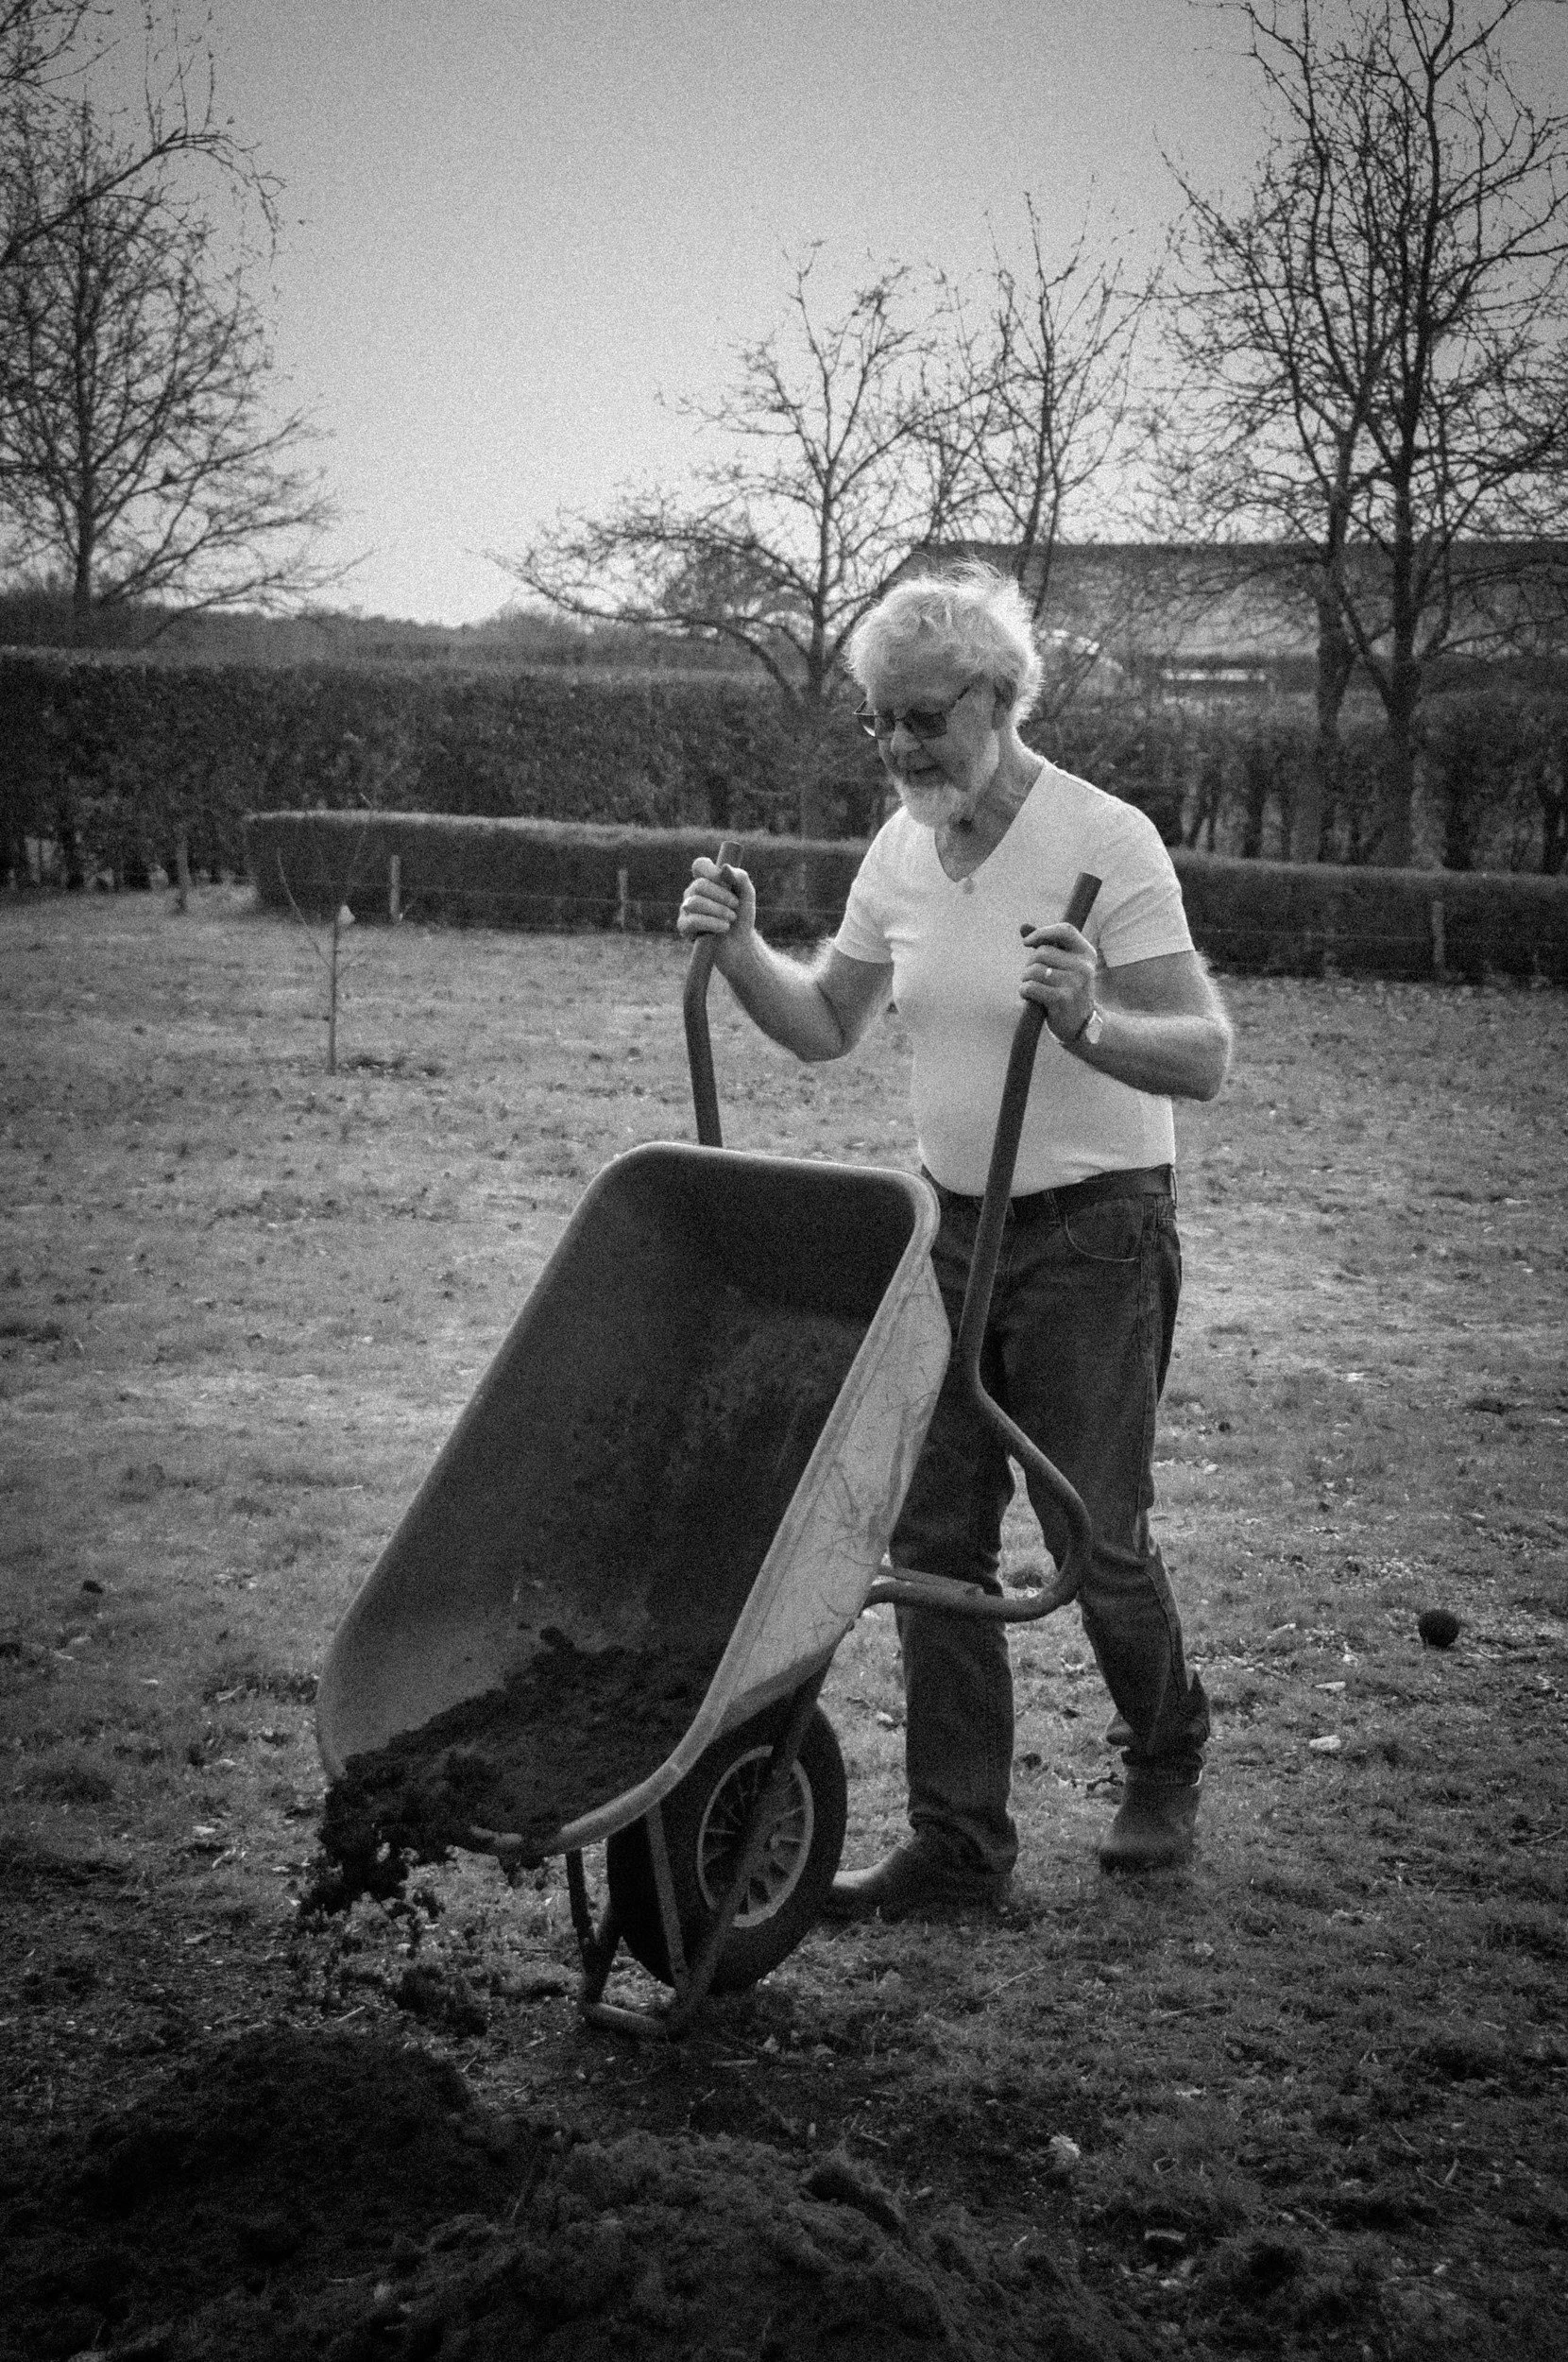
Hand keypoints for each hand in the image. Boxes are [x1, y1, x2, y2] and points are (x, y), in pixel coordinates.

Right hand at [677, 857, 755, 963]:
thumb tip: (724, 868)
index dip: (711, 870)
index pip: (700, 865)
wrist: (740, 943)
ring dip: (719, 911)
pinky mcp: (684, 926)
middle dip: (722, 895)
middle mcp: (693, 892)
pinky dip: (712, 923)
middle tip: (735, 905)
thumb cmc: (741, 917)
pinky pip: (693, 920)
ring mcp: (686, 909)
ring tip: (731, 918)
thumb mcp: (747, 894)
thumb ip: (740, 877)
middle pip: (700, 885)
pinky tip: (724, 927)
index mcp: (706, 880)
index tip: (725, 881)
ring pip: (695, 902)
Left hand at [1019, 920, 1097, 1042]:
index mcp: (1086, 953)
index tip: (1027, 942)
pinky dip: (1024, 991)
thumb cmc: (1067, 989)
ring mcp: (1075, 983)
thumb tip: (1023, 927)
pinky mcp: (1063, 999)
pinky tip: (1029, 997)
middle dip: (1029, 964)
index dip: (1043, 932)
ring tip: (1032, 987)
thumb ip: (1047, 945)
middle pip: (1043, 952)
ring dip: (1025, 979)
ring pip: (1034, 970)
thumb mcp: (1064, 965)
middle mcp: (1084, 967)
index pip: (1065, 930)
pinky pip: (1031, 987)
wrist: (1080, 1024)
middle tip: (1032, 976)